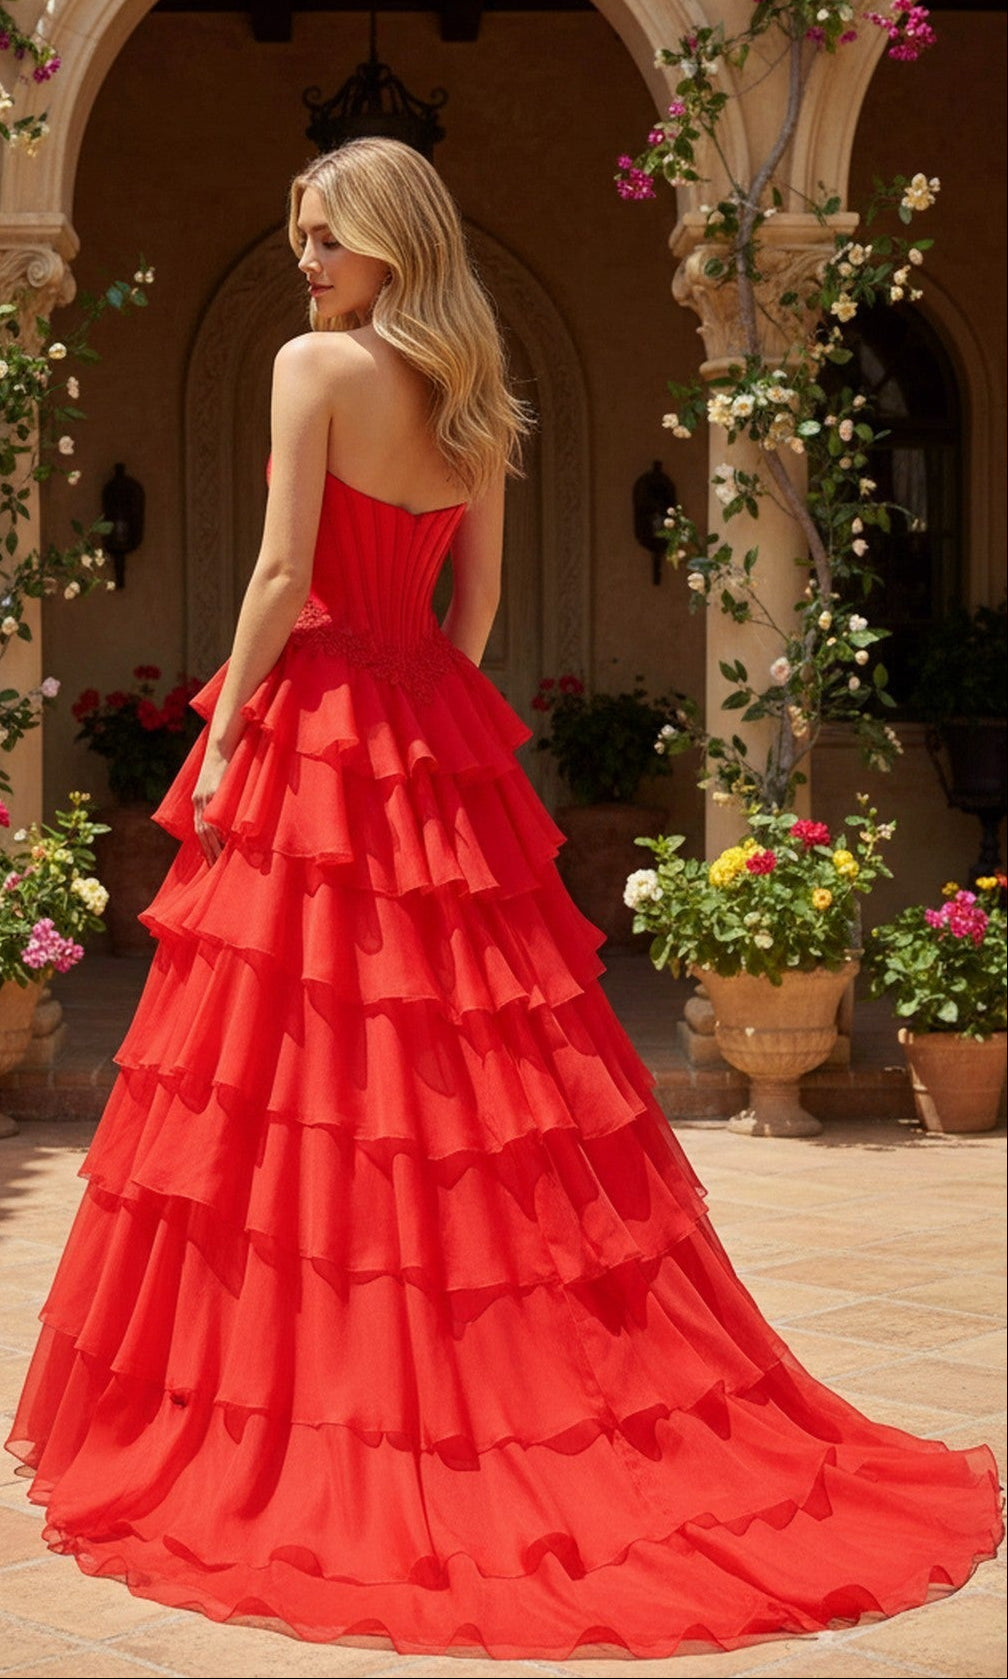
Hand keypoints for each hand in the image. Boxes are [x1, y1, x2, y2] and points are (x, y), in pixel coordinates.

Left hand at [192, 742, 229, 865]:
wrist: (220, 748)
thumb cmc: (224, 767)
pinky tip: (225, 843)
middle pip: (201, 833)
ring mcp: (205, 797)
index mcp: (198, 800)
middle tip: (214, 868)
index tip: (210, 862)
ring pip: (206, 828)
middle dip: (208, 851)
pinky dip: (219, 831)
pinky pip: (214, 816)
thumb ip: (219, 802)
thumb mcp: (218, 786)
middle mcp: (199, 801)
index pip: (199, 830)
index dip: (204, 846)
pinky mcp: (213, 792)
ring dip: (213, 846)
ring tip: (220, 861)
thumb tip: (229, 820)